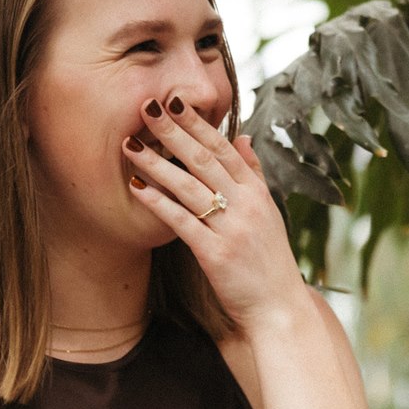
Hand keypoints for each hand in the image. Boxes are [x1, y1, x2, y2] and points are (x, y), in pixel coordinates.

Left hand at [123, 95, 305, 323]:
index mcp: (257, 193)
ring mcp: (232, 229)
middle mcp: (246, 206)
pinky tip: (137, 188)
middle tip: (146, 107)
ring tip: (129, 144)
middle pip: (205, 160)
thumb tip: (243, 137)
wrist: (279, 307)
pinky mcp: (216, 254)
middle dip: (173, 132)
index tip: (174, 100)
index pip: (224, 149)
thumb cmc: (269, 261)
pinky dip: (159, 203)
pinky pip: (183, 222)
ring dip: (157, 163)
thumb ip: (253, 173)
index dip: (198, 124)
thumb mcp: (268, 212)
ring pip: (190, 187)